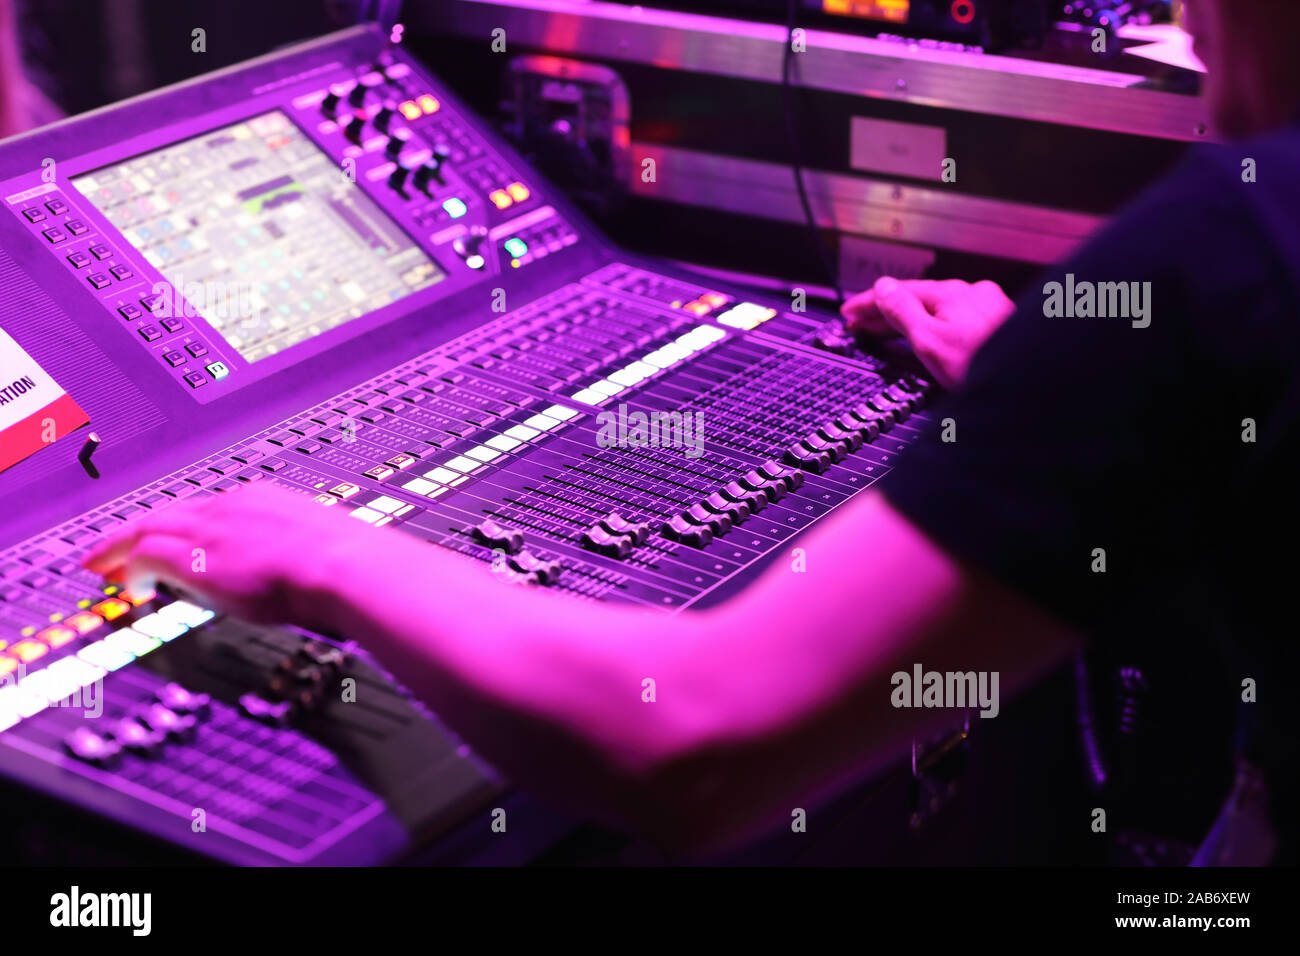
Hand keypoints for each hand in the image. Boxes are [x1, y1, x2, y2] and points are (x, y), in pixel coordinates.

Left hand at [83, 481, 384, 628]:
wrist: (343, 565)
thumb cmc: (346, 563)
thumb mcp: (318, 547)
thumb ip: (298, 552)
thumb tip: (304, 570)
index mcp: (262, 500)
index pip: (208, 509)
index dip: (183, 524)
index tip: (174, 537)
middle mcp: (230, 506)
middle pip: (168, 512)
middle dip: (138, 529)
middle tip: (114, 547)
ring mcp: (210, 529)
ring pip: (147, 527)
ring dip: (121, 546)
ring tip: (104, 565)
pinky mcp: (193, 556)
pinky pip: (145, 557)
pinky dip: (130, 569)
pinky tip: (127, 588)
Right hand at [841, 276, 1015, 387]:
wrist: (1028, 385)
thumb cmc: (982, 367)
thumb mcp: (929, 341)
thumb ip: (903, 312)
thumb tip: (883, 288)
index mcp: (952, 293)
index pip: (899, 292)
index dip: (869, 303)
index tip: (849, 312)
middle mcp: (972, 294)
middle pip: (918, 299)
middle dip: (886, 311)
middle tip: (859, 324)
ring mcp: (988, 308)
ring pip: (938, 308)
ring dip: (909, 318)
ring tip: (885, 330)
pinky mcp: (999, 324)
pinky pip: (955, 319)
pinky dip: (933, 324)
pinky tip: (928, 334)